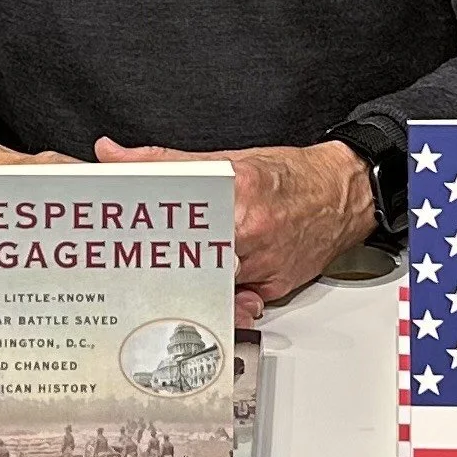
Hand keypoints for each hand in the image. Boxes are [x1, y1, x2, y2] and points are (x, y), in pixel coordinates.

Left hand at [94, 138, 374, 312]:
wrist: (342, 194)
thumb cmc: (289, 176)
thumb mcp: (227, 159)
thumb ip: (166, 161)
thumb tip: (114, 155)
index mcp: (235, 193)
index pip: (175, 218)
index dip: (142, 233)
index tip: (117, 240)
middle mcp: (250, 231)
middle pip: (187, 257)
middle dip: (156, 264)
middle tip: (125, 269)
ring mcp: (263, 263)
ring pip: (208, 285)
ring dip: (183, 284)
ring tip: (154, 286)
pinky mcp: (273, 288)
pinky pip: (233, 301)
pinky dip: (217, 298)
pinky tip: (201, 293)